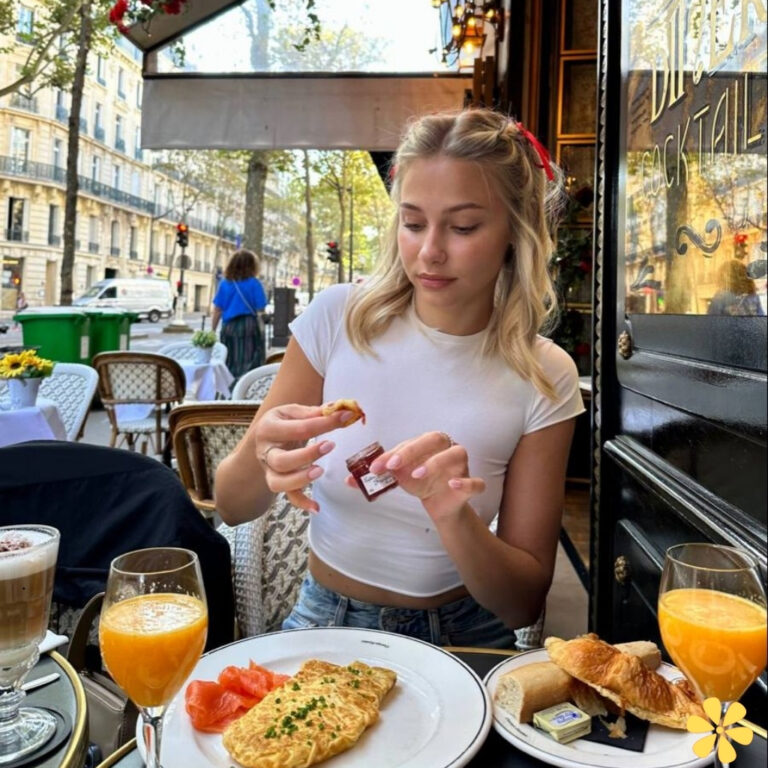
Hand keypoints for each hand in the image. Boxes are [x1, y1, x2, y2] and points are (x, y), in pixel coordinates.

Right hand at [254, 403, 354, 512]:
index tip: (346, 417)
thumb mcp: (293, 411)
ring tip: (320, 471)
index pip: (298, 428)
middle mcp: (265, 451)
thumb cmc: (283, 421)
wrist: (266, 434)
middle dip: (306, 455)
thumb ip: (314, 412)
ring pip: (278, 482)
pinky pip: (288, 496)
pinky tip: (317, 507)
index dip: (325, 423)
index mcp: (268, 428)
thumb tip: (340, 409)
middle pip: (281, 460)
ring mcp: (269, 469)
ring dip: (300, 479)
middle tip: (330, 445)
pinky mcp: (278, 481)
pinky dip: (301, 503)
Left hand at [346, 431, 485, 520]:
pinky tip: (452, 484)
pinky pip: (475, 481)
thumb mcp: (397, 478)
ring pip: (456, 454)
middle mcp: (446, 448)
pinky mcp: (471, 484)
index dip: (394, 453)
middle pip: (434, 439)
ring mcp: (461, 465)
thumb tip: (347, 480)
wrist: (439, 504)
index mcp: (428, 443)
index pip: (411, 442)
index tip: (376, 466)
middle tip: (394, 466)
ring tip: (418, 475)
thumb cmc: (419, 482)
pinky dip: (466, 482)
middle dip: (413, 450)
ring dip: (437, 462)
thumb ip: (376, 477)